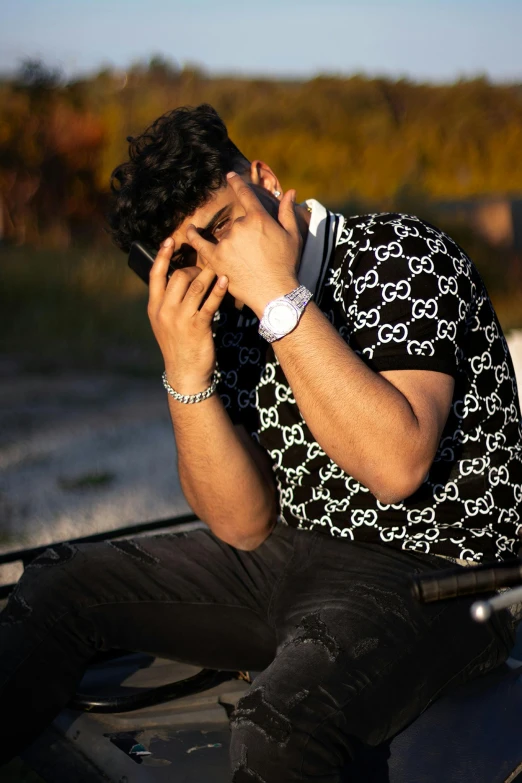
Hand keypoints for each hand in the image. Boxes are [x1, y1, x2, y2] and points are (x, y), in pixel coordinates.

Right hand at [148, 239, 227, 392]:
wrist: (185, 372)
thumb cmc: (178, 345)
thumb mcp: (165, 323)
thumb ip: (169, 302)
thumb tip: (181, 278)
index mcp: (154, 307)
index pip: (155, 275)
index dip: (162, 256)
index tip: (170, 240)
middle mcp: (165, 311)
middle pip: (178, 276)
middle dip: (194, 267)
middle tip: (207, 266)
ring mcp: (180, 319)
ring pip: (195, 286)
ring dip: (209, 274)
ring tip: (219, 266)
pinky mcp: (198, 326)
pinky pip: (209, 302)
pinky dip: (218, 289)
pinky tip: (226, 280)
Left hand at [186, 172, 301, 317]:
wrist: (275, 293)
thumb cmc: (287, 265)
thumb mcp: (292, 236)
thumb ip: (287, 212)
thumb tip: (290, 191)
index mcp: (258, 218)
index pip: (245, 194)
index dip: (236, 183)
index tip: (229, 176)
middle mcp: (240, 226)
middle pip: (237, 221)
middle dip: (245, 233)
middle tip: (256, 253)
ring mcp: (226, 243)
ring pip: (224, 235)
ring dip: (231, 243)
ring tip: (242, 258)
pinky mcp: (216, 259)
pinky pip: (200, 244)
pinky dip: (193, 236)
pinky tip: (189, 230)